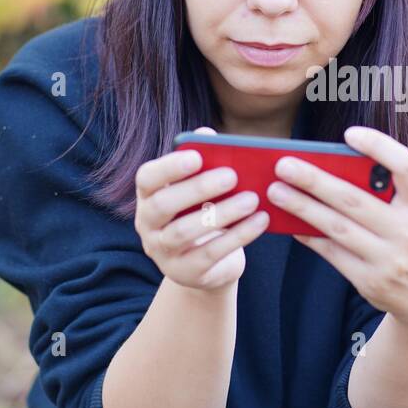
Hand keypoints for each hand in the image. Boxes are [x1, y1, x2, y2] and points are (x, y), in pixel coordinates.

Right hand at [134, 127, 268, 291]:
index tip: (196, 156)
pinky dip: (238, 236)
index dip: (169, 167)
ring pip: (185, 232)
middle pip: (164, 204)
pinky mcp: (184, 273)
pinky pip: (210, 254)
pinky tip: (261, 221)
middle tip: (233, 176)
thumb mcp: (202, 189)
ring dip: (222, 213)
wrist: (208, 264)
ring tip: (252, 199)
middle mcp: (146, 224)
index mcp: (148, 196)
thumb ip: (203, 162)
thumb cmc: (204, 212)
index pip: (147, 178)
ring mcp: (162, 252)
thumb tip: (207, 133)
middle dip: (198, 188)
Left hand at [266, 126, 407, 330]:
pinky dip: (309, 235)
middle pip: (355, 200)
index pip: (407, 167)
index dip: (380, 147)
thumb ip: (390, 193)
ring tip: (276, 191)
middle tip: (283, 165)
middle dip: (315, 180)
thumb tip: (334, 168)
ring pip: (337, 227)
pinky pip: (333, 253)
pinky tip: (289, 222)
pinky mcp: (370, 281)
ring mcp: (389, 259)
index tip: (349, 133)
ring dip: (303, 207)